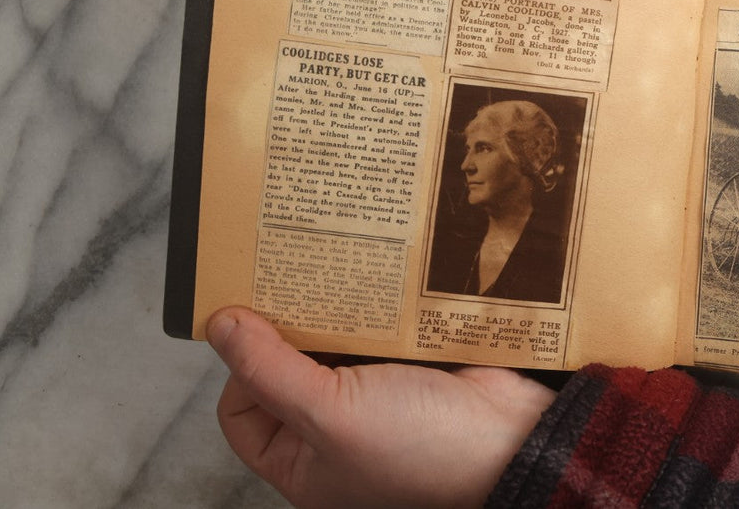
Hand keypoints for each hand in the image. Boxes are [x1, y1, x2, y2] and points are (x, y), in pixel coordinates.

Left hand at [207, 307, 554, 508]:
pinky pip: (383, 325)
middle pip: (290, 368)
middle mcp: (340, 431)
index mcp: (307, 464)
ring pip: (338, 340)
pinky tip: (378, 280)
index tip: (257, 329)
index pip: (243, 412)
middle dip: (291, 329)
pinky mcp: (417, 362)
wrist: (517, 438)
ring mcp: (381, 394)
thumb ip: (270, 370)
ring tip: (332, 275)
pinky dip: (379, 303)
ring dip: (336, 309)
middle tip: (289, 284)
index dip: (242, 371)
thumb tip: (221, 326)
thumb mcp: (330, 416)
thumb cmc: (425, 452)